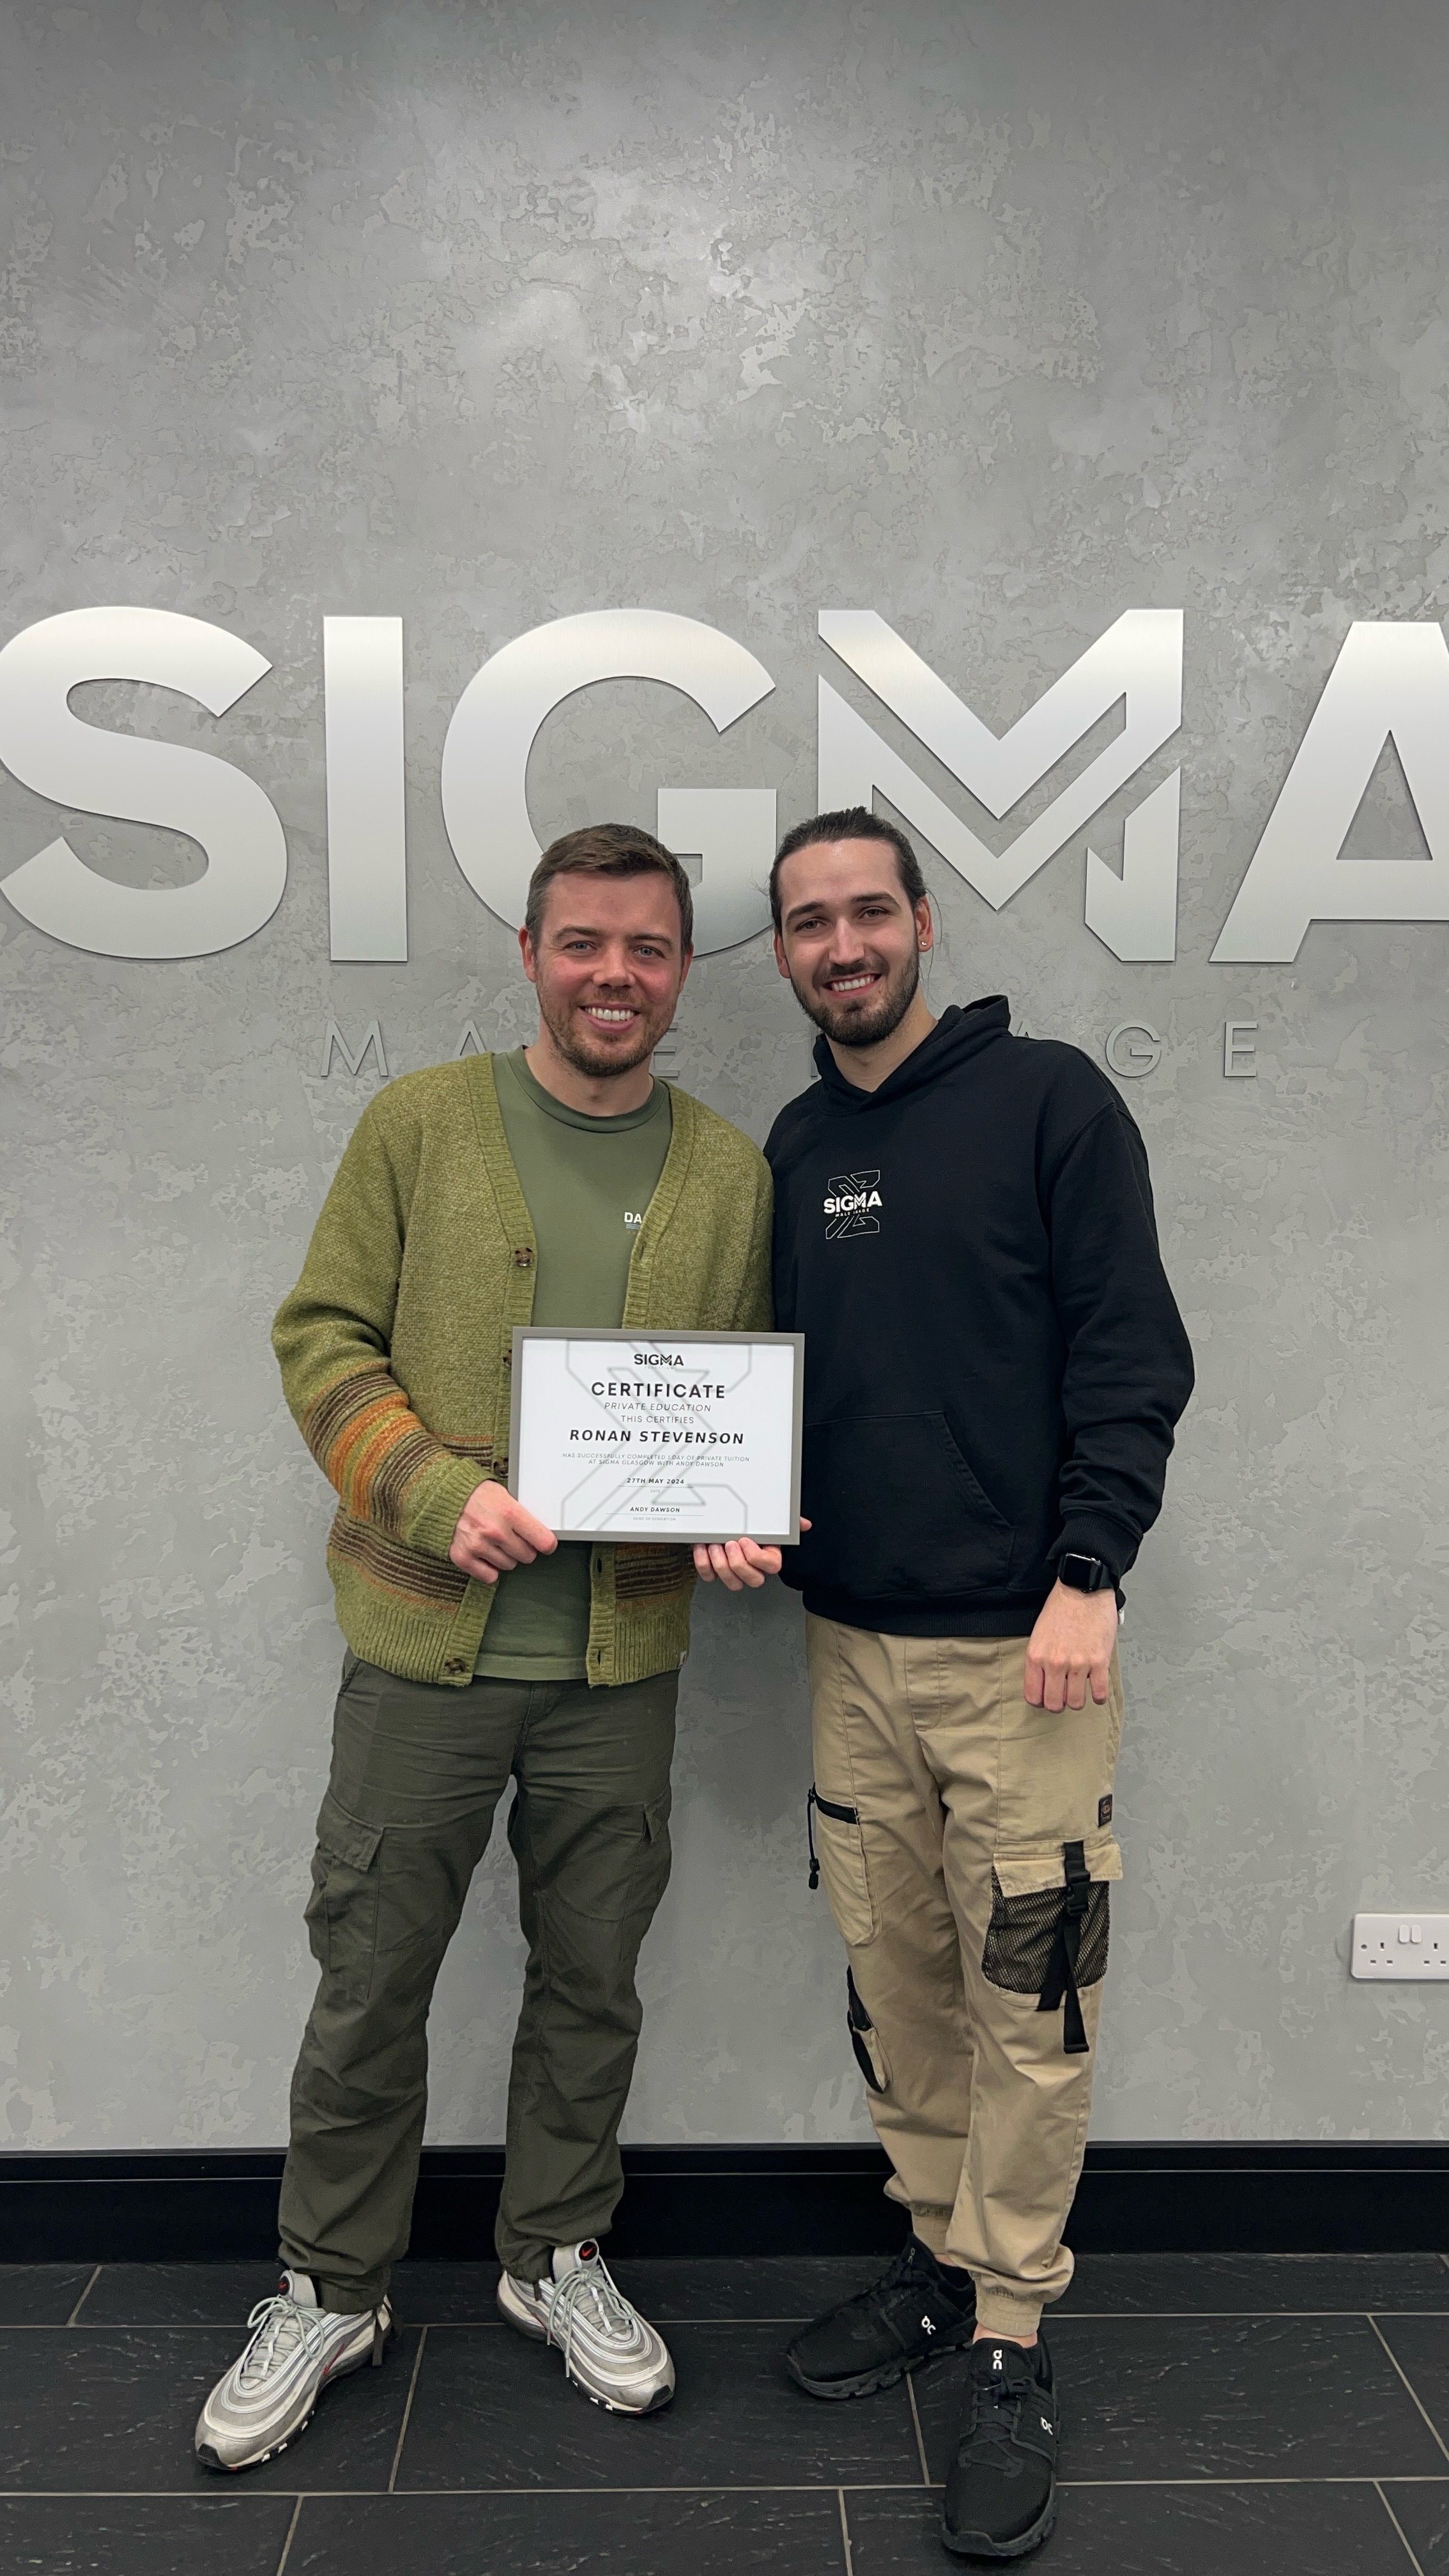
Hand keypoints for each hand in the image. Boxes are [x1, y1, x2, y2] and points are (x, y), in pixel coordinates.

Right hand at [449, 1480, 556, 1584]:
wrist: (442, 1494)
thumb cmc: (474, 1493)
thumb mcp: (503, 1494)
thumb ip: (520, 1514)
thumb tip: (538, 1532)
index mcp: (509, 1512)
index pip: (543, 1540)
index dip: (546, 1544)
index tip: (545, 1545)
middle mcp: (495, 1531)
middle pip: (527, 1556)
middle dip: (523, 1548)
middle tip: (513, 1538)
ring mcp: (478, 1545)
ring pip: (509, 1566)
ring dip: (505, 1557)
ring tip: (495, 1542)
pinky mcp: (463, 1557)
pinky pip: (489, 1576)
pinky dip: (489, 1569)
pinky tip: (486, 1555)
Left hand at [693, 1518, 809, 1592]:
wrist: (718, 1519)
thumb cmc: (744, 1522)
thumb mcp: (766, 1518)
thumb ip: (786, 1520)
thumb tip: (803, 1524)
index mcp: (767, 1556)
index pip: (772, 1566)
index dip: (757, 1557)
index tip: (745, 1540)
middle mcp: (752, 1568)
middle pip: (753, 1580)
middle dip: (739, 1563)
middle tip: (729, 1544)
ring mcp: (733, 1573)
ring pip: (733, 1583)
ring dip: (720, 1563)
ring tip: (714, 1544)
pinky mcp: (714, 1572)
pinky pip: (709, 1577)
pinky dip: (703, 1562)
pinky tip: (703, 1547)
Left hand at [1024, 1579, 1117, 1711]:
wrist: (1083, 1589)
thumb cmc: (1061, 1608)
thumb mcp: (1038, 1634)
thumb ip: (1039, 1659)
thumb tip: (1043, 1682)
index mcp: (1036, 1657)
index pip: (1033, 1696)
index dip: (1040, 1701)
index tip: (1046, 1698)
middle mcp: (1055, 1663)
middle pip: (1054, 1704)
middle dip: (1059, 1704)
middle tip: (1064, 1695)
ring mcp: (1078, 1664)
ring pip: (1076, 1703)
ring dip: (1078, 1700)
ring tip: (1080, 1690)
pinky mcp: (1099, 1662)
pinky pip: (1099, 1693)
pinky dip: (1098, 1696)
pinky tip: (1096, 1689)